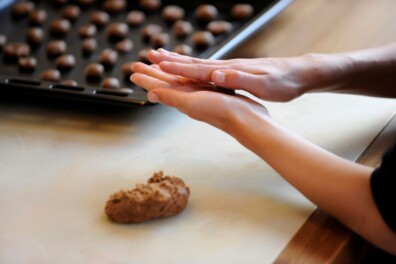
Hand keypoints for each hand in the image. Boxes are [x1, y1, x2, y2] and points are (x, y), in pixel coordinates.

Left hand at [130, 62, 269, 131]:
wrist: (246, 119)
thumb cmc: (221, 112)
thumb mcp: (192, 103)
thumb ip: (171, 98)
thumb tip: (150, 94)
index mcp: (182, 99)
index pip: (159, 86)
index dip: (145, 78)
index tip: (133, 71)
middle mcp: (190, 97)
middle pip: (166, 82)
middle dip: (152, 73)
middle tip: (138, 64)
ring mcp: (202, 95)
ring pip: (179, 81)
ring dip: (167, 73)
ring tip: (157, 65)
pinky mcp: (214, 92)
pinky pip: (195, 81)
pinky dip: (187, 75)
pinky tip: (186, 74)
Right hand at [147, 49, 334, 101]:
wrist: (299, 73)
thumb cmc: (283, 82)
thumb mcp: (264, 84)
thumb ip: (239, 79)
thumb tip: (216, 75)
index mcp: (230, 71)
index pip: (198, 69)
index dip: (176, 67)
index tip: (157, 64)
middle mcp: (227, 66)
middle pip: (194, 63)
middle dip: (171, 61)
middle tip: (151, 56)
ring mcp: (231, 67)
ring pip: (200, 64)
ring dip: (180, 62)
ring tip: (164, 58)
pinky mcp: (235, 70)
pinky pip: (209, 68)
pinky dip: (195, 68)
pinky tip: (192, 68)